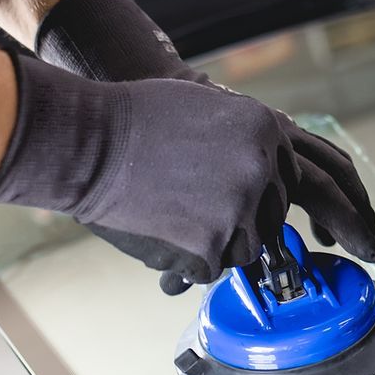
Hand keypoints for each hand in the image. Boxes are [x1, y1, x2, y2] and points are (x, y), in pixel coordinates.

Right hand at [0, 57, 296, 290]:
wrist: (89, 143)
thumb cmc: (135, 120)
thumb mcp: (207, 106)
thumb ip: (243, 136)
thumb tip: (259, 163)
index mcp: (266, 128)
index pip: (285, 178)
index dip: (260, 192)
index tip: (237, 197)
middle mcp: (261, 168)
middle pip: (272, 216)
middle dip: (243, 220)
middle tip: (201, 215)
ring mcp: (239, 209)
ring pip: (247, 248)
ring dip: (218, 244)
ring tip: (176, 223)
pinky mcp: (211, 246)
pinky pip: (213, 268)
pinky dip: (189, 262)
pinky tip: (162, 235)